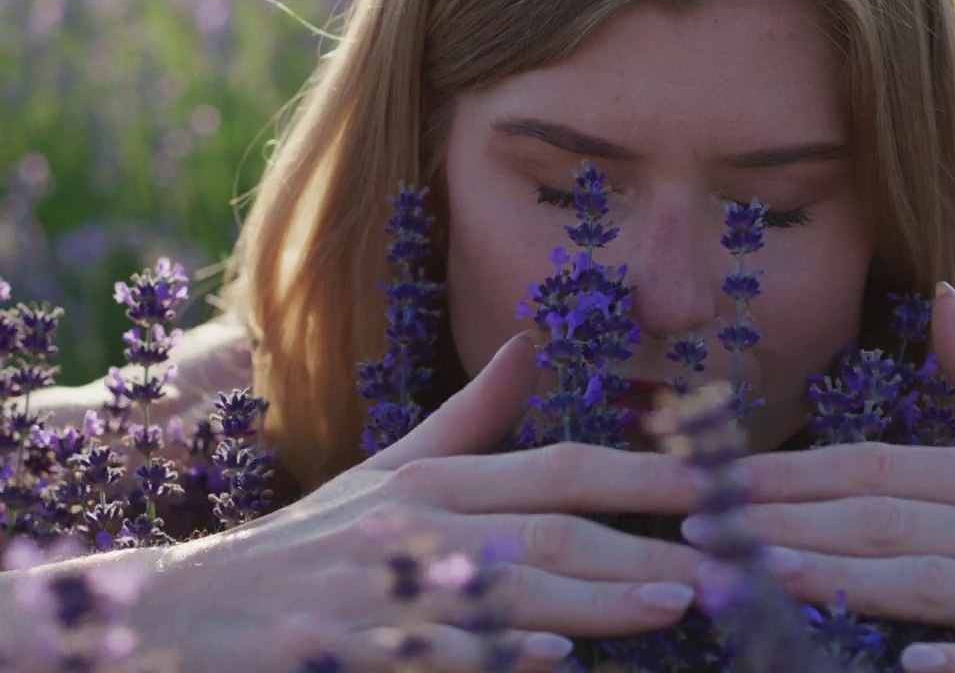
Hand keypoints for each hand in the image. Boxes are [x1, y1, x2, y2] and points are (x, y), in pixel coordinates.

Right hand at [141, 333, 707, 671]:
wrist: (191, 613)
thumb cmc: (310, 543)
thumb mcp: (387, 470)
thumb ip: (469, 418)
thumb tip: (530, 345)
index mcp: (434, 480)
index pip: (558, 466)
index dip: (642, 469)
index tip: (719, 477)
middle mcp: (416, 523)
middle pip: (548, 526)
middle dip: (642, 540)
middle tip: (730, 555)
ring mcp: (383, 587)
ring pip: (507, 586)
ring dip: (595, 597)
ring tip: (676, 601)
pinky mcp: (350, 647)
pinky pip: (437, 652)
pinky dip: (497, 655)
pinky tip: (553, 661)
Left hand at [699, 285, 954, 672]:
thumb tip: (935, 299)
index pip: (875, 468)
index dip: (790, 473)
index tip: (716, 480)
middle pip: (881, 517)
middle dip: (782, 521)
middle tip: (695, 528)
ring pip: (928, 578)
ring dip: (837, 575)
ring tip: (754, 575)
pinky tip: (903, 667)